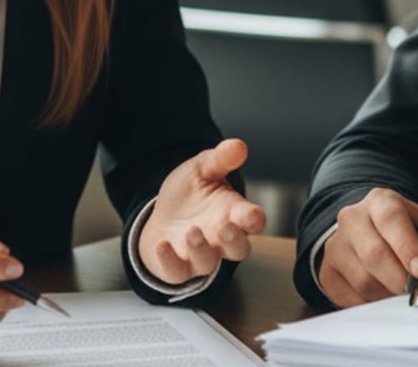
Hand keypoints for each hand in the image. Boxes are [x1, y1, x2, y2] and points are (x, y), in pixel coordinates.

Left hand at [140, 138, 266, 283]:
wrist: (163, 215)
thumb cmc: (190, 195)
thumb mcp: (202, 169)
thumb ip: (221, 159)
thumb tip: (238, 146)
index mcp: (233, 214)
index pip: (253, 221)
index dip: (254, 219)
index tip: (251, 215)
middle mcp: (221, 239)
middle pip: (239, 249)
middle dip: (234, 240)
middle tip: (226, 227)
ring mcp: (200, 256)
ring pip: (208, 263)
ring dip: (201, 249)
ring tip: (192, 231)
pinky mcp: (177, 267)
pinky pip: (177, 273)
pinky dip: (170, 261)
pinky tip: (163, 245)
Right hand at [318, 187, 417, 307]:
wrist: (373, 238)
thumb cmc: (410, 234)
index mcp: (380, 201)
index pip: (390, 220)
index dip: (408, 247)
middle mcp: (352, 219)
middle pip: (374, 254)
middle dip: (401, 278)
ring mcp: (336, 246)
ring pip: (363, 281)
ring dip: (390, 294)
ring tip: (406, 292)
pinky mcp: (328, 273)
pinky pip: (351, 299)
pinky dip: (373, 305)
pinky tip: (387, 297)